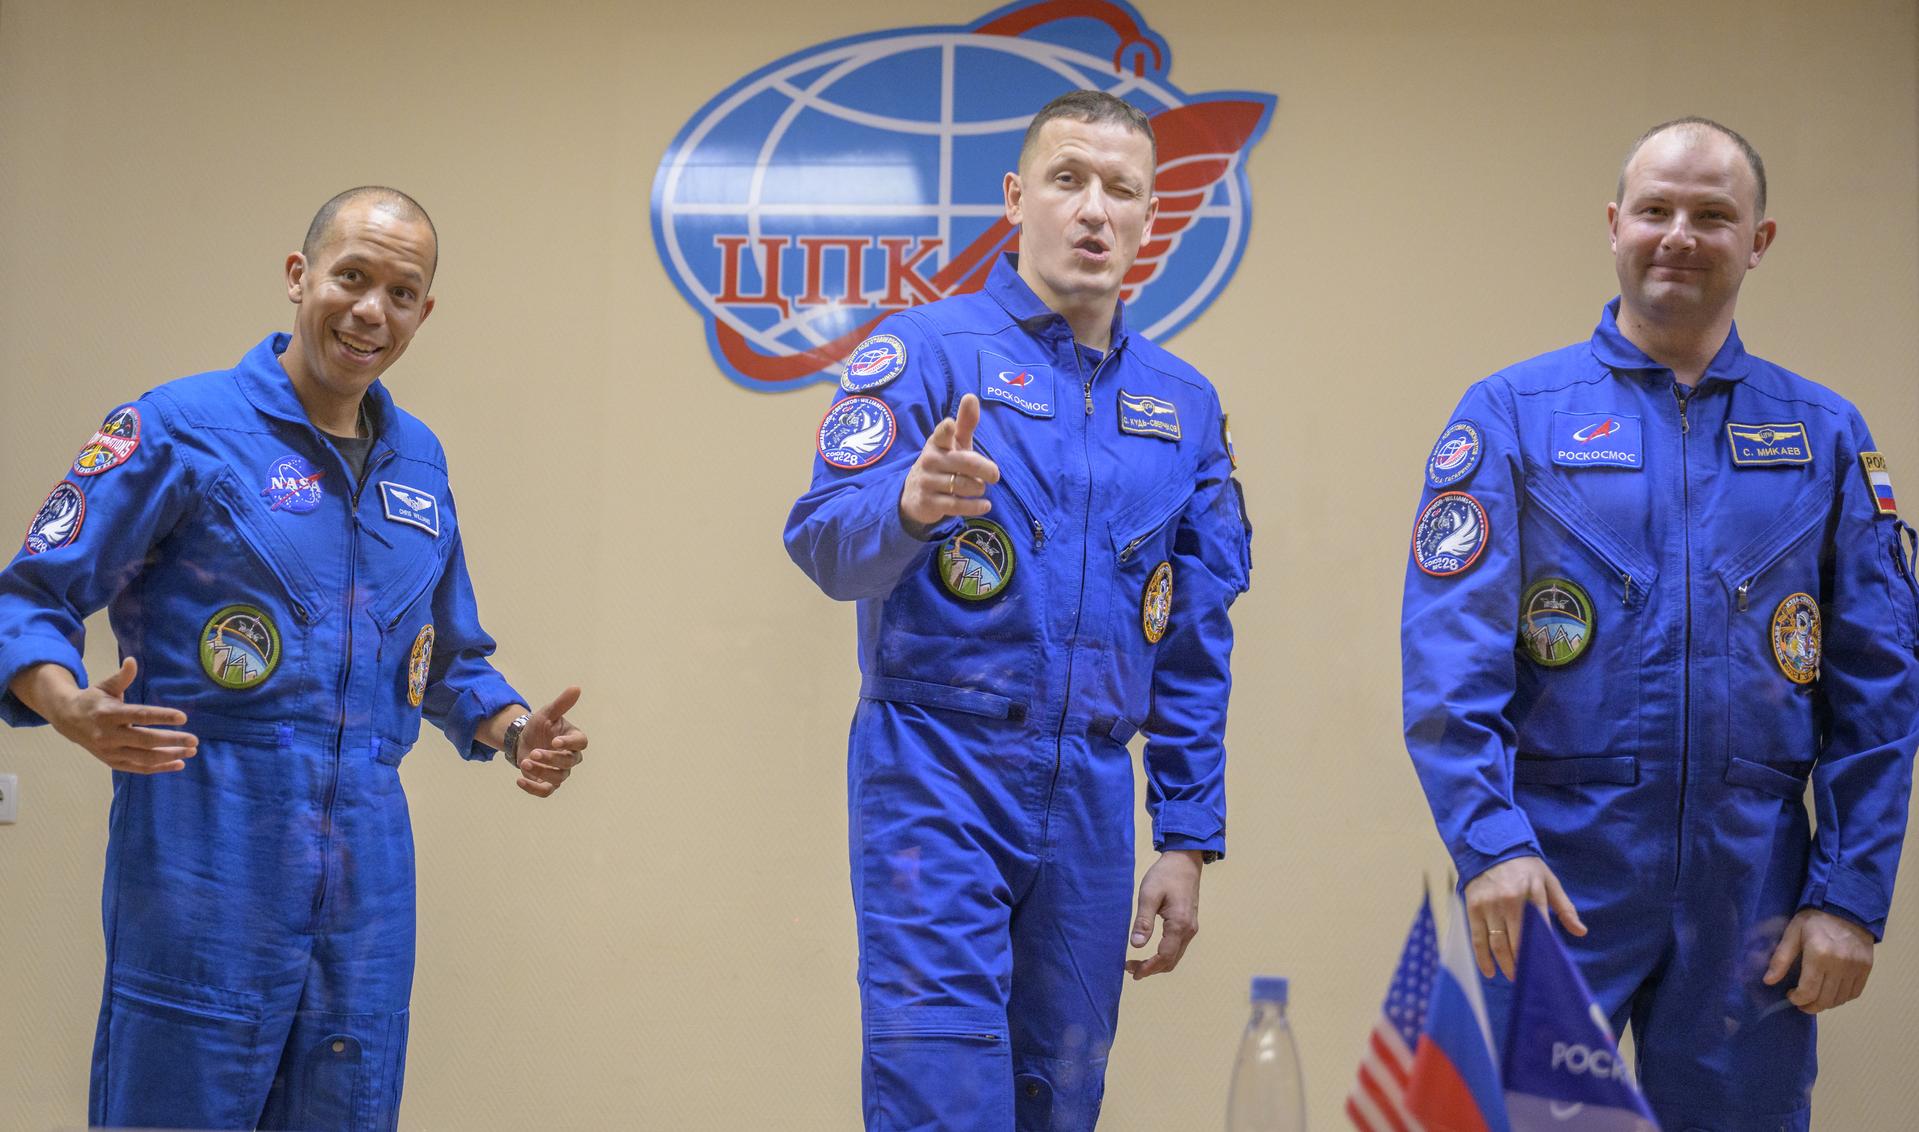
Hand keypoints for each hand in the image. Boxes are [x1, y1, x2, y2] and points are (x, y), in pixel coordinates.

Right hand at [29, 658, 196, 773]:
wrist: (67, 721)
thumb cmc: (93, 701)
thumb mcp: (105, 686)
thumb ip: (122, 677)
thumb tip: (132, 660)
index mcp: (109, 714)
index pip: (139, 716)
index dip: (161, 716)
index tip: (183, 717)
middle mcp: (109, 735)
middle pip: (145, 740)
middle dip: (171, 740)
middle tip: (194, 739)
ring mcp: (110, 752)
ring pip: (144, 758)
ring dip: (170, 756)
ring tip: (191, 750)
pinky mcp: (112, 762)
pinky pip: (139, 768)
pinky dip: (160, 768)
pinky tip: (179, 763)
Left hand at [513, 686, 587, 797]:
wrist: (523, 739)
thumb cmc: (540, 725)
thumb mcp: (547, 712)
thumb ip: (562, 703)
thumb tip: (576, 688)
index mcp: (573, 739)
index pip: (580, 743)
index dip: (570, 744)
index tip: (555, 741)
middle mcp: (570, 758)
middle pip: (568, 763)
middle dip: (551, 759)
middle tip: (533, 752)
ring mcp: (559, 772)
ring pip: (558, 778)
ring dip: (541, 772)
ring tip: (524, 762)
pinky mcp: (547, 783)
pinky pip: (545, 791)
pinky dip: (533, 788)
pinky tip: (519, 779)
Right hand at [898, 393, 1000, 528]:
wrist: (915, 496)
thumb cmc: (943, 464)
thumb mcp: (954, 444)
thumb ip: (966, 423)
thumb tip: (971, 396)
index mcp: (937, 443)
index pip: (941, 434)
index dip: (946, 430)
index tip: (950, 424)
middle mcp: (930, 460)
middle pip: (965, 463)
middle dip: (985, 469)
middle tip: (994, 475)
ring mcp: (927, 482)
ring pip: (964, 485)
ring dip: (978, 488)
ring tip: (978, 488)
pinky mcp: (929, 503)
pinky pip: (957, 505)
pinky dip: (975, 506)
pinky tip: (985, 505)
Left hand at [1126, 850, 1202, 979]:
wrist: (1184, 861)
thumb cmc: (1165, 875)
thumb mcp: (1149, 895)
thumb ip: (1143, 921)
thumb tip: (1136, 945)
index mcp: (1179, 924)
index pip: (1164, 956)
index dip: (1148, 967)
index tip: (1132, 972)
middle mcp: (1189, 930)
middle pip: (1171, 961)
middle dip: (1151, 969)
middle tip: (1130, 969)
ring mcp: (1191, 928)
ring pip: (1175, 956)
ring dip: (1158, 963)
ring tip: (1137, 963)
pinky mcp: (1189, 924)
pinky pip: (1177, 947)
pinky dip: (1164, 955)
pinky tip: (1151, 951)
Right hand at [1464, 855, 1586, 979]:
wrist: (1491, 846)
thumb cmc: (1524, 867)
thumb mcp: (1548, 881)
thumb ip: (1564, 907)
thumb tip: (1581, 932)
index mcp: (1531, 894)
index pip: (1539, 930)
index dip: (1543, 951)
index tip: (1547, 968)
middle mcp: (1508, 902)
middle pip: (1516, 941)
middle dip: (1523, 964)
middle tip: (1529, 979)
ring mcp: (1488, 906)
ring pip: (1497, 944)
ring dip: (1505, 965)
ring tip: (1513, 977)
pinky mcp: (1473, 908)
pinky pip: (1477, 938)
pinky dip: (1482, 957)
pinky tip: (1488, 971)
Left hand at [1763, 908, 1874, 1012]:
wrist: (1846, 908)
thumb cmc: (1814, 920)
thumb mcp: (1792, 933)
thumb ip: (1780, 959)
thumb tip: (1768, 981)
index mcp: (1819, 955)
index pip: (1808, 991)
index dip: (1797, 999)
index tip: (1790, 995)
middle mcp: (1840, 964)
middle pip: (1825, 999)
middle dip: (1810, 1006)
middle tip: (1801, 1002)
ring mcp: (1856, 968)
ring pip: (1840, 999)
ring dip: (1825, 1004)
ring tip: (1815, 997)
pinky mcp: (1866, 968)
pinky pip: (1854, 993)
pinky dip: (1841, 998)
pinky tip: (1831, 992)